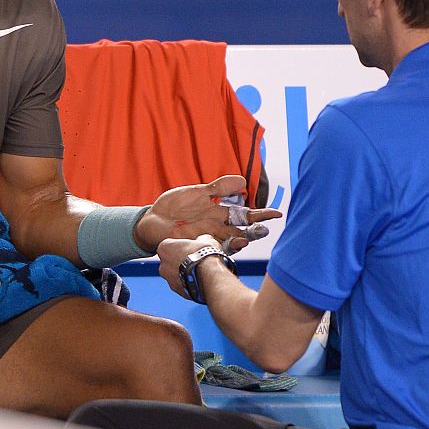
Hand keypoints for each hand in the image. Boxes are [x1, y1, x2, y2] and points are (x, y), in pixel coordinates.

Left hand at [134, 175, 282, 252]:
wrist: (152, 220)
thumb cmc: (174, 206)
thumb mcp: (198, 192)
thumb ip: (218, 188)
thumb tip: (243, 180)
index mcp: (219, 214)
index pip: (245, 216)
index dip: (261, 215)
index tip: (276, 214)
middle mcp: (217, 228)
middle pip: (242, 231)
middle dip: (255, 231)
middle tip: (265, 229)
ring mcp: (207, 237)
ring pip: (230, 242)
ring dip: (240, 241)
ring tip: (248, 239)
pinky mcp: (195, 244)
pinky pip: (212, 248)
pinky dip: (221, 247)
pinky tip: (230, 244)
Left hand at [156, 235, 221, 298]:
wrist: (210, 276)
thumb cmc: (205, 255)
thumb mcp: (205, 239)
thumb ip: (200, 239)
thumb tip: (203, 240)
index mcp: (164, 248)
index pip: (170, 245)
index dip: (182, 246)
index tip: (191, 248)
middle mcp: (162, 265)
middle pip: (171, 261)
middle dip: (181, 261)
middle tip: (197, 260)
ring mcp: (169, 280)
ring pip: (176, 275)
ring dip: (186, 273)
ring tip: (201, 272)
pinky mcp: (178, 291)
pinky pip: (183, 286)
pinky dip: (190, 284)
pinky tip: (201, 281)